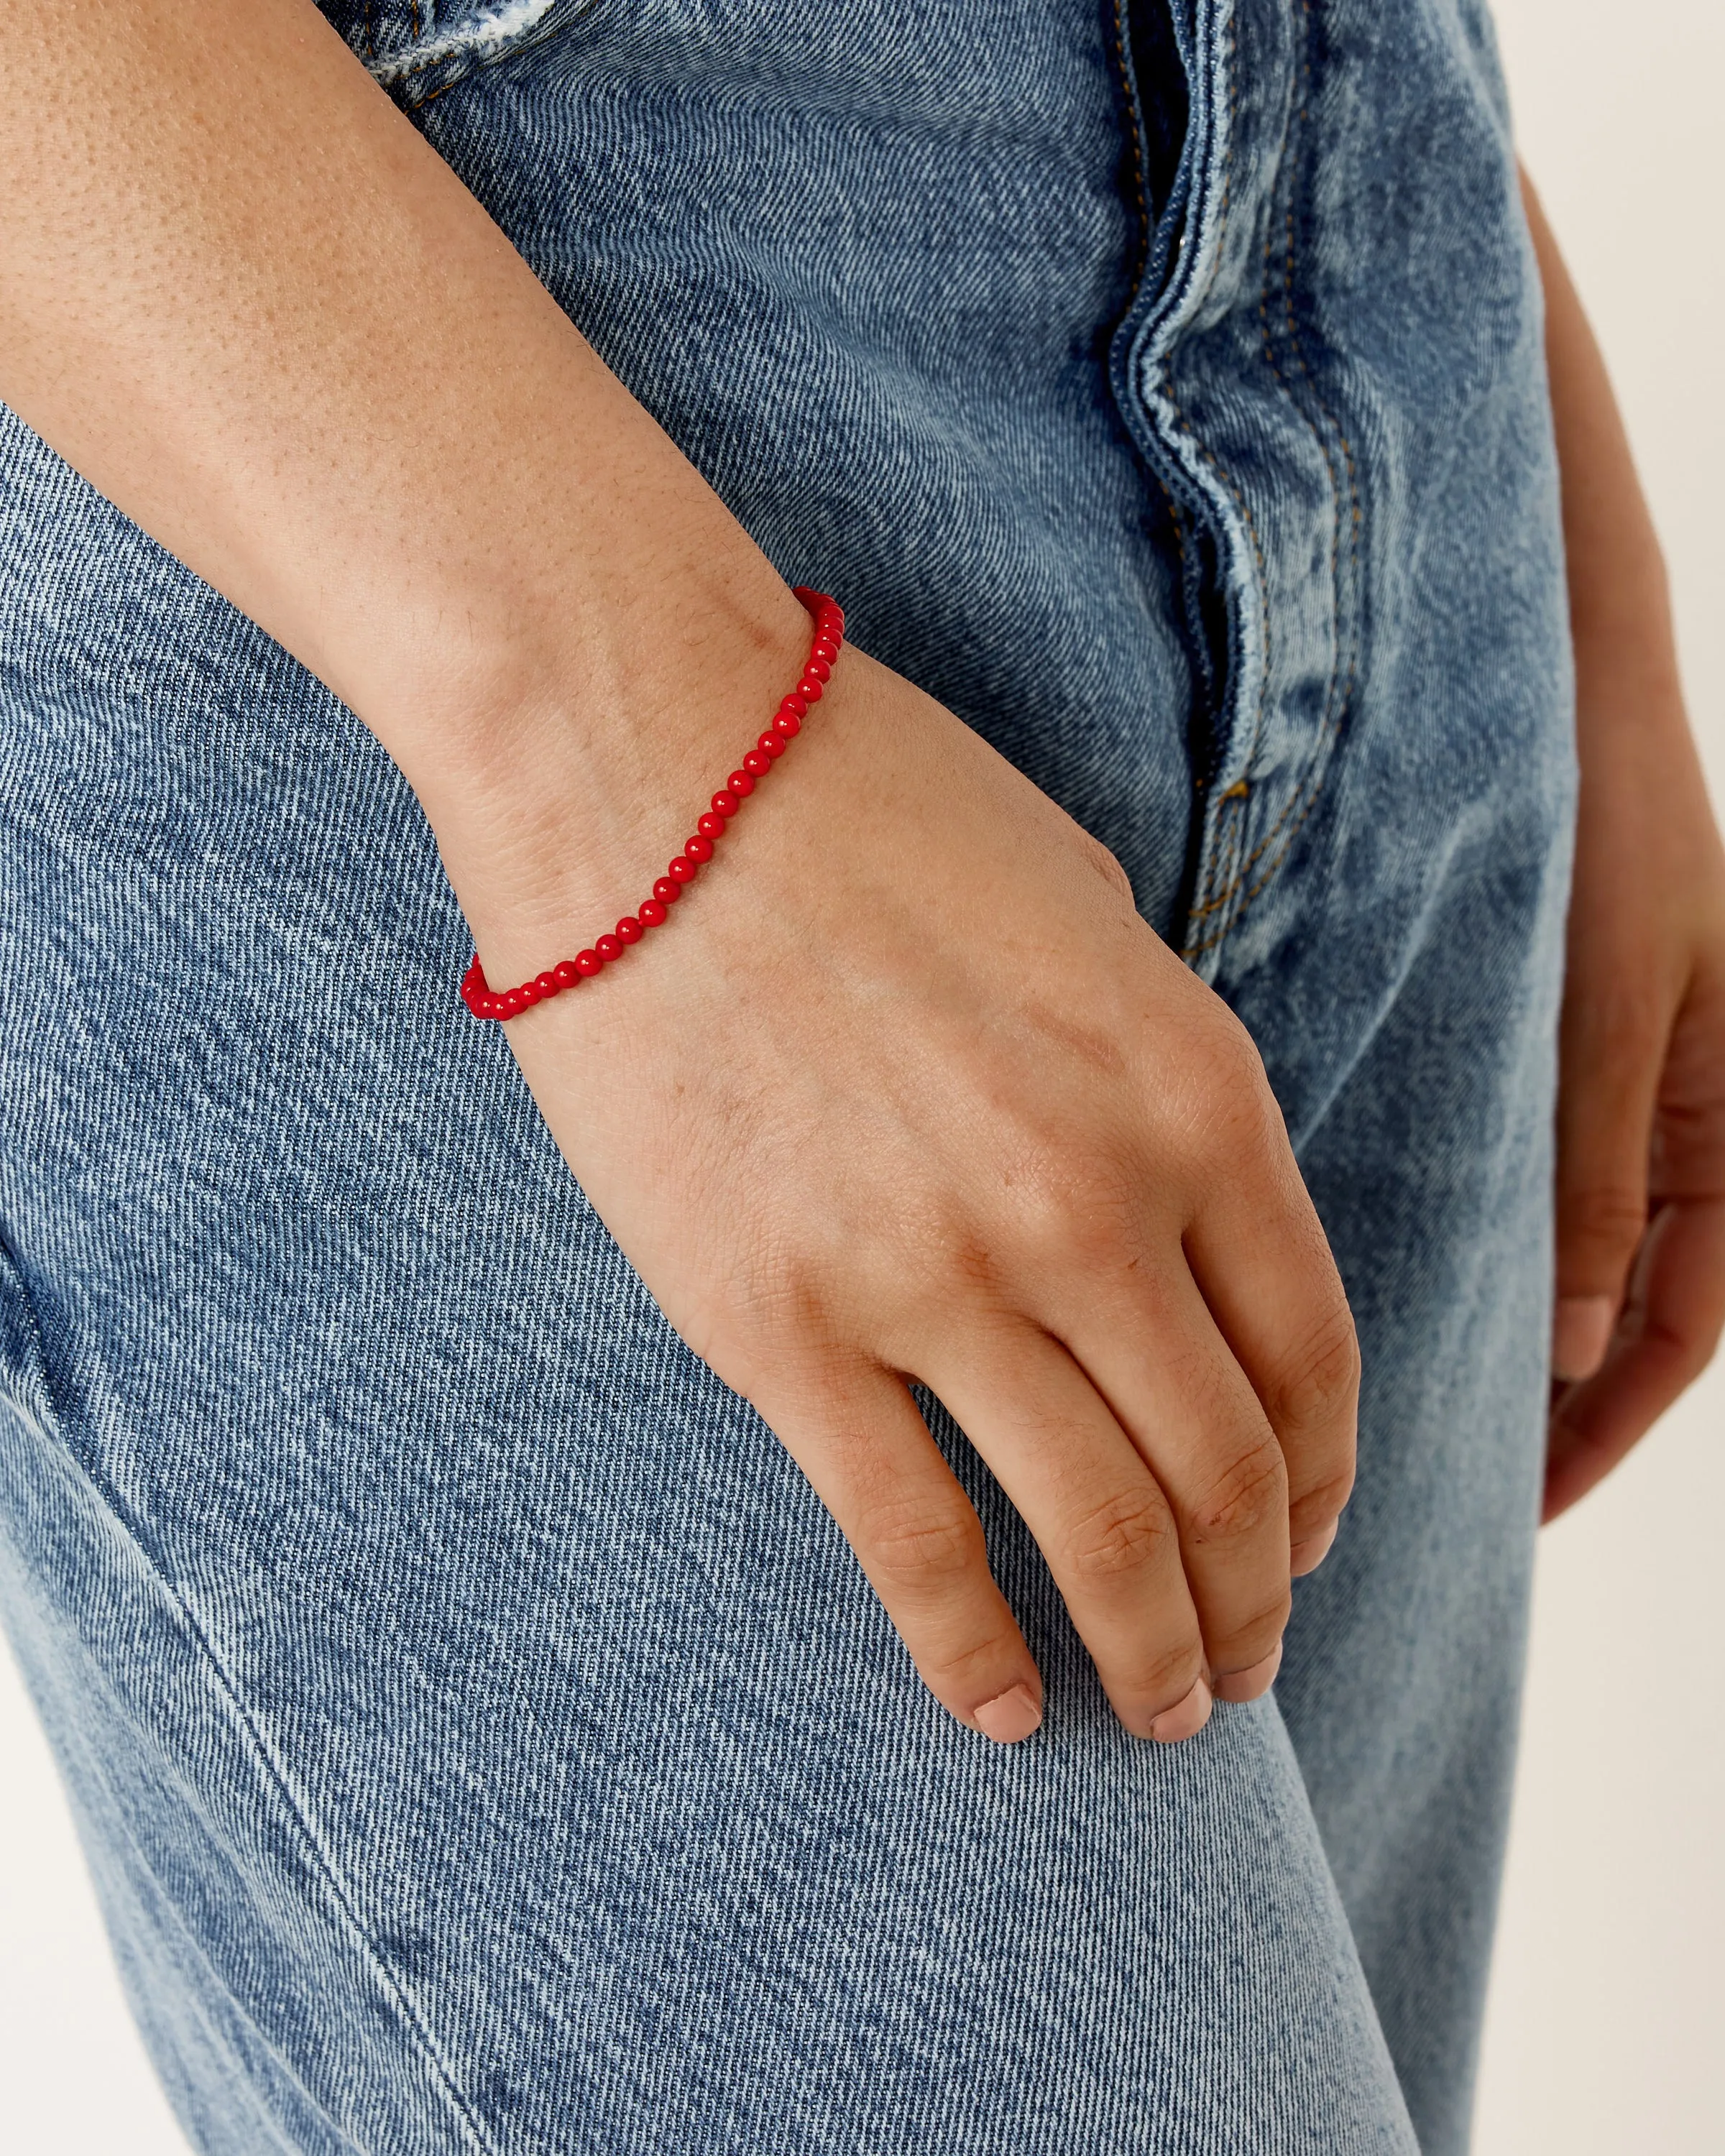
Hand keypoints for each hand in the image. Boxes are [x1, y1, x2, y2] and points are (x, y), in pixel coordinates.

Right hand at [445, 631, 1358, 1742]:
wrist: (647, 761)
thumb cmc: (868, 809)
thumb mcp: (1091, 918)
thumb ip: (1161, 1082)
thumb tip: (1179, 1219)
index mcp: (1193, 1094)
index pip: (1314, 1356)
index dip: (1323, 1481)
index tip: (1301, 1539)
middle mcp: (1093, 1204)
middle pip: (1225, 1475)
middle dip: (1254, 1601)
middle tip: (1245, 1663)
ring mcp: (938, 1275)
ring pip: (1098, 1534)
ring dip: (1152, 1652)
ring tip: (1163, 1709)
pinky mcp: (783, 1326)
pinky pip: (911, 1542)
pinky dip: (973, 1651)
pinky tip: (1002, 1711)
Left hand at [1520, 168, 1724, 1520]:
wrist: (1550, 673)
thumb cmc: (1594, 822)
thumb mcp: (1604, 1005)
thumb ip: (1598, 1172)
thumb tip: (1587, 1346)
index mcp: (1719, 1102)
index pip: (1687, 1315)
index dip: (1608, 1421)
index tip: (1519, 1498)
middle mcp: (1681, 1098)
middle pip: (1644, 1300)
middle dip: (1571, 1398)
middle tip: (1463, 1481)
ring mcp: (1627, 1066)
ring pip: (1597, 1247)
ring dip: (1538, 1331)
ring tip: (1434, 1408)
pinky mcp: (1567, 1027)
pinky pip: (1561, 1171)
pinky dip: (1515, 1242)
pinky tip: (1424, 1265)